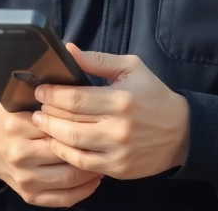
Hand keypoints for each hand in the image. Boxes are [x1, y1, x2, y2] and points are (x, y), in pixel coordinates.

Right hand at [0, 101, 102, 206]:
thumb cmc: (8, 120)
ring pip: (69, 177)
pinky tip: (94, 179)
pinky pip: (63, 198)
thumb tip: (76, 84)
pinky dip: (83, 190)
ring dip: (91, 169)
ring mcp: (24, 179)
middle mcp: (19, 154)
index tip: (97, 116)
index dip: (80, 121)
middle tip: (106, 138)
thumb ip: (43, 96)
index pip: (58, 124)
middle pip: (65, 151)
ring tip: (103, 156)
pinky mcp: (29, 196)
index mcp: (16, 125)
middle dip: (89, 145)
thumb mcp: (18, 100)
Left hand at [30, 43, 189, 180]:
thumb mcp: (131, 68)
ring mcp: (117, 151)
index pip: (75, 98)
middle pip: (69, 123)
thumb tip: (69, 50)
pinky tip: (57, 144)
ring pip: (72, 145)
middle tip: (36, 108)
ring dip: (51, 135)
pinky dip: (65, 154)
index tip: (40, 91)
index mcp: (121, 100)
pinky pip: (83, 164)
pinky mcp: (118, 168)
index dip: (52, 95)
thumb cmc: (154, 96)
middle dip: (47, 115)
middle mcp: (118, 128)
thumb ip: (97, 60)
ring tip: (41, 125)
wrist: (181, 132)